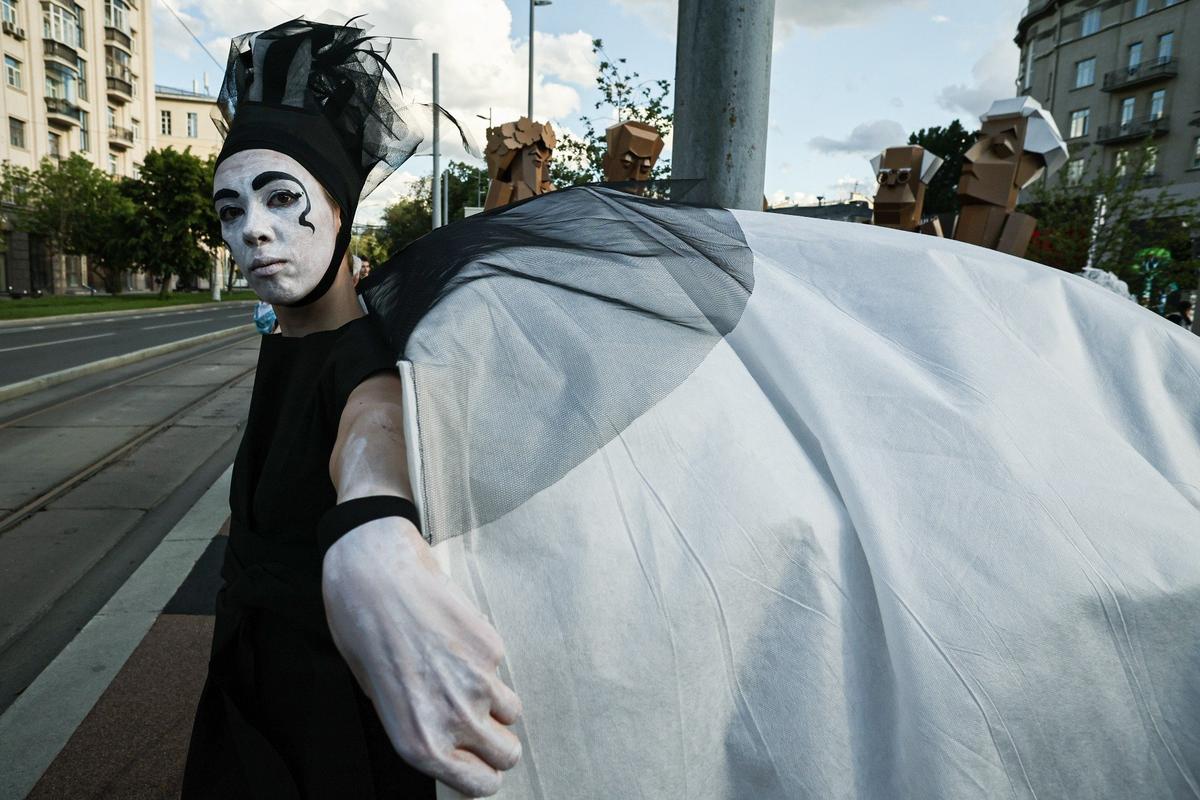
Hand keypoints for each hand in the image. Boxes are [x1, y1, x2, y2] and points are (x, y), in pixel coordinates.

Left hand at [322, 519, 522, 796]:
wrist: (374, 576)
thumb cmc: (363, 634)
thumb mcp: (378, 697)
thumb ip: (418, 726)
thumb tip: (449, 738)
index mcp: (421, 744)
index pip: (481, 785)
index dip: (482, 773)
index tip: (478, 760)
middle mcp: (454, 721)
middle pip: (508, 754)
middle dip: (497, 741)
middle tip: (477, 719)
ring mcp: (478, 683)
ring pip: (512, 711)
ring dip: (495, 700)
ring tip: (461, 672)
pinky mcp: (491, 647)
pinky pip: (500, 667)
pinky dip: (485, 659)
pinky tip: (454, 636)